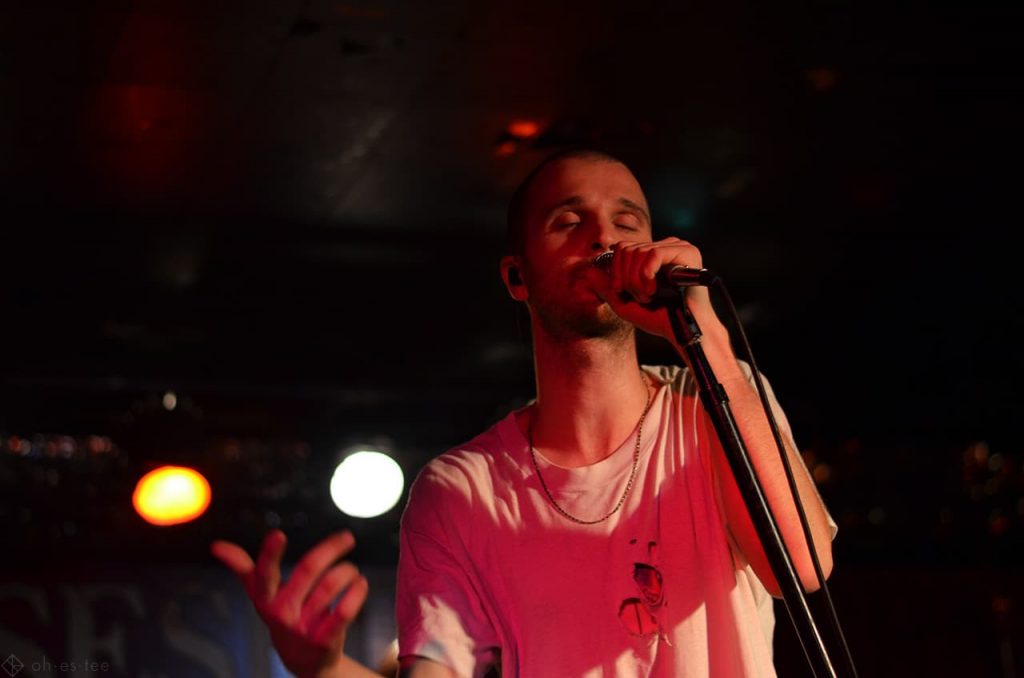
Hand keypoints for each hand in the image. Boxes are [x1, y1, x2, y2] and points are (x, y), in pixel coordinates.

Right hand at [211, 530, 368, 677]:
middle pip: (308, 570)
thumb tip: (216, 546)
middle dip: (330, 549)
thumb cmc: (282, 615)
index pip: (264, 575)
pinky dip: (357, 592)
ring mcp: (304, 627)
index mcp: (266, 598)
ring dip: (347, 571)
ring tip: (352, 569)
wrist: (303, 660)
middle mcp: (282, 613)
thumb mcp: (260, 595)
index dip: (270, 555)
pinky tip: (361, 583)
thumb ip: (242, 568)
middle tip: (347, 538)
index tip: (278, 534)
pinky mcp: (325, 639)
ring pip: (330, 586)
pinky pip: (345, 611)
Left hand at [583, 237, 721, 341]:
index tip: (619, 290)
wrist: (684, 333)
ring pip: (638, 251)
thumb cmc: (659, 318)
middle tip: (638, 298)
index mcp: (653, 254)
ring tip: (648, 297)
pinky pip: (653, 253)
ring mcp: (678, 247)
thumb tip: (588, 270)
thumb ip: (606, 287)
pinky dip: (646, 275)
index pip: (622, 247)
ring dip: (637, 281)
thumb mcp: (624, 302)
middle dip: (625, 277)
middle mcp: (666, 246)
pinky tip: (653, 291)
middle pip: (627, 248)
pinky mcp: (688, 252)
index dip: (615, 269)